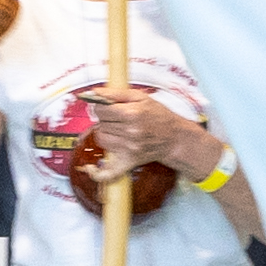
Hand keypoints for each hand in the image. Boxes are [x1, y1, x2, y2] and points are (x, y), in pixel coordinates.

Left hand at [81, 84, 219, 179]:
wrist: (175, 137)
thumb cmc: (159, 116)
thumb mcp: (140, 97)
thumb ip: (115, 93)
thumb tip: (93, 92)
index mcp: (132, 114)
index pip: (100, 110)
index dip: (102, 106)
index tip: (108, 107)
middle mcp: (130, 132)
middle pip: (100, 124)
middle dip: (106, 119)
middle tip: (118, 119)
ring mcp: (129, 149)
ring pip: (102, 140)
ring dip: (106, 134)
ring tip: (118, 131)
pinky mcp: (129, 162)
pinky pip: (108, 172)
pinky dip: (97, 173)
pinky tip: (90, 169)